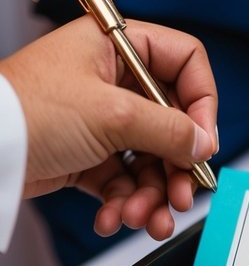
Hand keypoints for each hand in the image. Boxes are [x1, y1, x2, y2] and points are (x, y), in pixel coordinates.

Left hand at [1, 17, 217, 240]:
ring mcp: (99, 117)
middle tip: (183, 195)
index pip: (184, 61)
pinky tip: (112, 218)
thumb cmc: (27, 112)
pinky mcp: (85, 153)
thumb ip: (167, 129)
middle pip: (171, 120)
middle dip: (176, 165)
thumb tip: (203, 144)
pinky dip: (122, 202)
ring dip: (150, 193)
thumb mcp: (112, 115)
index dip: (201, 101)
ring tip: (141, 219)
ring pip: (148, 157)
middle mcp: (111, 78)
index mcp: (117, 46)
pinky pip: (121, 179)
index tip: (203, 141)